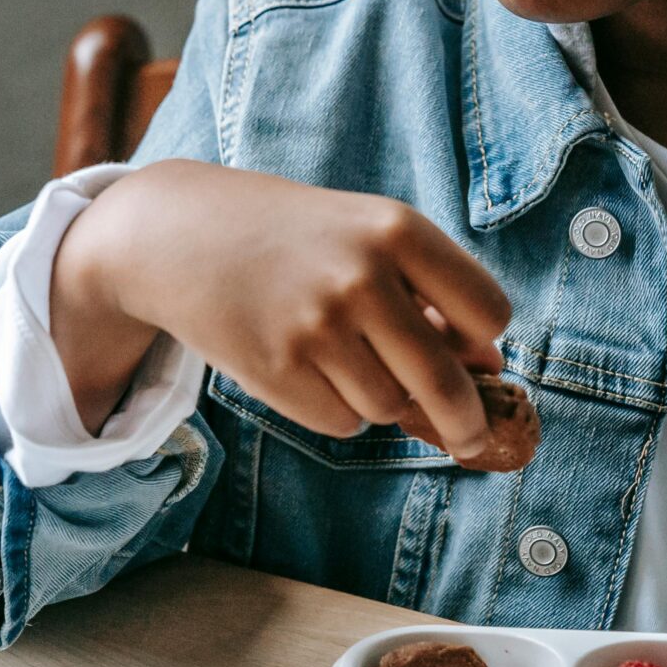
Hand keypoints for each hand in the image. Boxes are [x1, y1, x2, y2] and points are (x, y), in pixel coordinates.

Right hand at [48, 160, 511, 458]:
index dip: (482, 342)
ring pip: (389, 407)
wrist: (178, 234)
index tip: (471, 354)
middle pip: (446, 381)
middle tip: (472, 437)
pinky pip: (343, 422)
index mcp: (397, 230)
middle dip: (467, 421)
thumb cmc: (290, 238)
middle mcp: (363, 276)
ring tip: (339, 357)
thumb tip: (488, 368)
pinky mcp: (278, 369)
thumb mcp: (363, 234)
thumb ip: (427, 290)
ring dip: (380, 399)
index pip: (486, 312)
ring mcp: (318, 326)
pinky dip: (337, 410)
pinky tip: (305, 369)